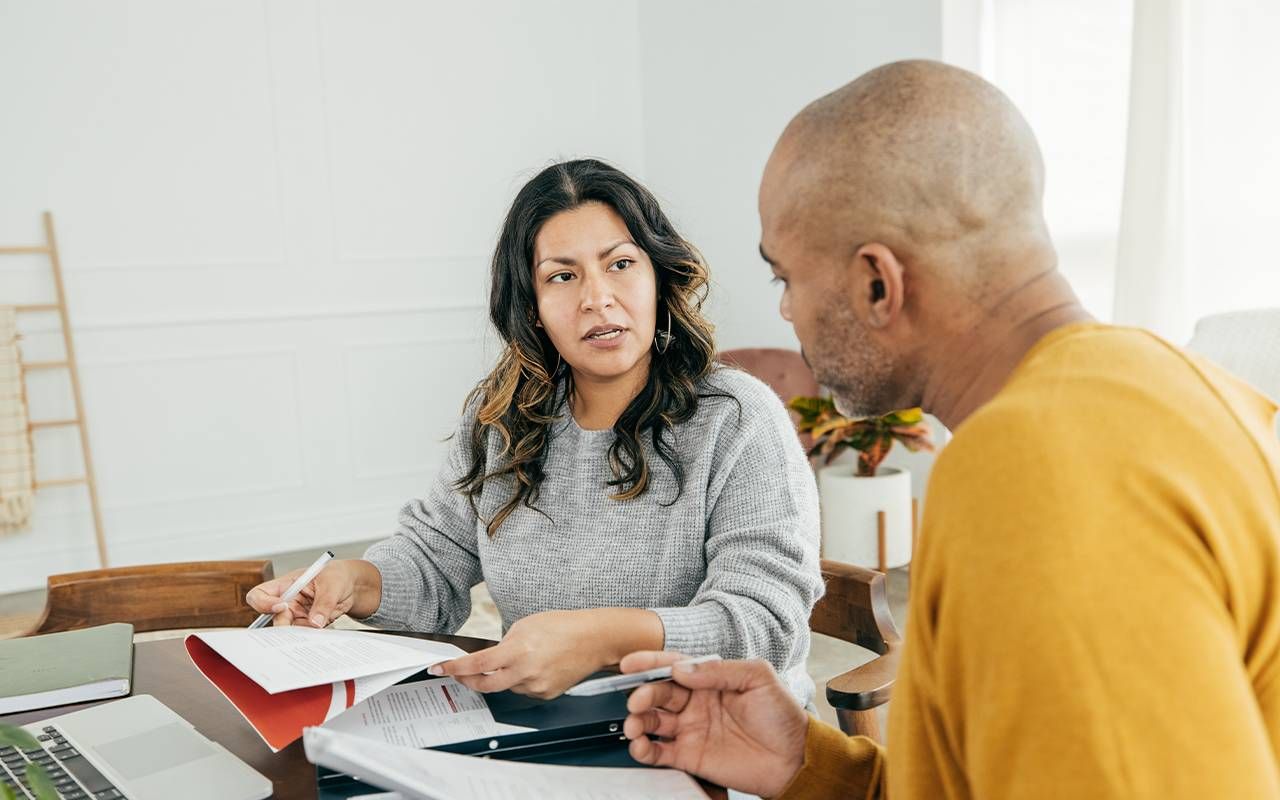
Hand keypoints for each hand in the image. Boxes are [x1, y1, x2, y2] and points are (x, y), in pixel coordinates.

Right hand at [245, 559, 381, 627]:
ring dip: (301, 633)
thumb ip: (323, 603)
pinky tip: (322, 633)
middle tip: (302, 627)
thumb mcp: (332, 584)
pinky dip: (311, 637)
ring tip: (318, 627)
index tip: (281, 607)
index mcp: (286, 585)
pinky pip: (304, 635)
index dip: (263, 603)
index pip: (260, 595)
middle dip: (284, 626)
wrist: (353, 586)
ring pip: (289, 631)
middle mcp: (288, 601)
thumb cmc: (338, 575)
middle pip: (274, 618)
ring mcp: (297, 615)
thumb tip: (315, 623)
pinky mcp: (308, 625)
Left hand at [430, 608, 660, 699]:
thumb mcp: (526, 625)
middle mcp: (525, 672)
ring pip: (505, 686)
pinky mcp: (546, 694)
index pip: (476, 664)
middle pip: (484, 684)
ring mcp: (536, 686)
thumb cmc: (564, 626)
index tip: (438, 668)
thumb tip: (489, 658)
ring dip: (501, 675)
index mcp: (517, 651)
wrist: (594, 639)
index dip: (453, 668)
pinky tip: (534, 666)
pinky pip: (523, 690)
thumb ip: (505, 643)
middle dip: (467, 680)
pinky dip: (520, 680)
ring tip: (520, 657)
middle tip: (459, 673)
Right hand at [621, 651, 808, 797]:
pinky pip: (659, 751)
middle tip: (637, 700)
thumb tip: (680, 669)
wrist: (795, 758)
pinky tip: (640, 745)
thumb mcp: (757, 677)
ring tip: (634, 725)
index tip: (630, 663)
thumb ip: (718, 670)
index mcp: (710, 680)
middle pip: (659, 693)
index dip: (650, 663)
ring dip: (638, 720)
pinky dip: (644, 748)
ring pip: (653, 721)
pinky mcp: (690, 757)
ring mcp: (692, 730)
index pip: (674, 666)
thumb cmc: (781, 716)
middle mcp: (696, 703)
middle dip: (643, 694)